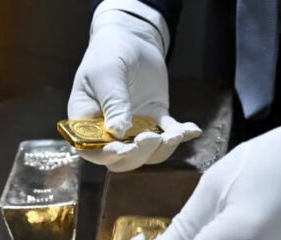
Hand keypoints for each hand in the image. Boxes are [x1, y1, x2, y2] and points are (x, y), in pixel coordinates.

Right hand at [67, 6, 199, 171]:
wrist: (131, 39)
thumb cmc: (109, 54)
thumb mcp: (108, 74)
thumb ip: (113, 102)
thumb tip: (119, 131)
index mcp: (87, 122)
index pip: (93, 149)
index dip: (108, 156)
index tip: (125, 149)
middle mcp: (109, 132)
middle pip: (123, 158)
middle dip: (139, 154)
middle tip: (152, 138)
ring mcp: (133, 128)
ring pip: (148, 153)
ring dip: (163, 148)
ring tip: (176, 134)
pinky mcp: (154, 120)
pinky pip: (167, 134)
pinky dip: (180, 134)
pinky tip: (192, 129)